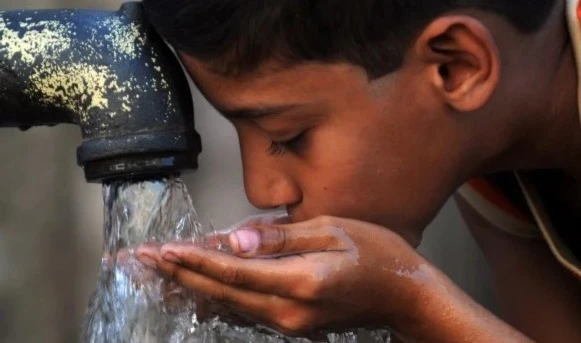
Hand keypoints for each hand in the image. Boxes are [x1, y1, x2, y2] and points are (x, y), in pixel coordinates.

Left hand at [136, 215, 438, 336]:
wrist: (406, 296)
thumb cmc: (378, 255)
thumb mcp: (333, 229)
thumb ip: (280, 237)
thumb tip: (237, 239)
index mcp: (301, 281)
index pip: (233, 270)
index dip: (195, 260)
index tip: (162, 251)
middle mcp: (289, 310)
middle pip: (221, 293)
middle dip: (178, 276)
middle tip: (142, 262)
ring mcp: (290, 323)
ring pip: (227, 306)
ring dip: (190, 288)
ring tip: (157, 275)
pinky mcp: (292, 324)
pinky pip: (243, 311)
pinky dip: (215, 299)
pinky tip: (195, 292)